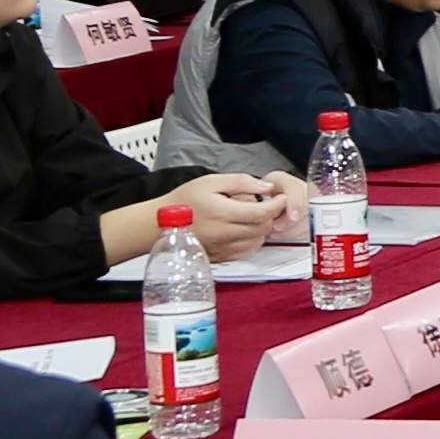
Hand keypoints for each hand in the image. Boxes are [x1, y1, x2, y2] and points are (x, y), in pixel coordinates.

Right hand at [161, 173, 289, 262]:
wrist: (158, 223)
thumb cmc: (183, 199)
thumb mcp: (211, 181)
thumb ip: (241, 182)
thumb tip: (266, 187)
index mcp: (222, 213)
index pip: (262, 213)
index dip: (277, 205)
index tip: (280, 198)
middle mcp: (224, 234)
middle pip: (263, 229)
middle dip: (270, 216)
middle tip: (265, 205)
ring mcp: (221, 248)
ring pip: (257, 242)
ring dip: (261, 230)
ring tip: (251, 217)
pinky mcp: (218, 257)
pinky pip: (244, 252)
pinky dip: (250, 241)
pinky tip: (241, 230)